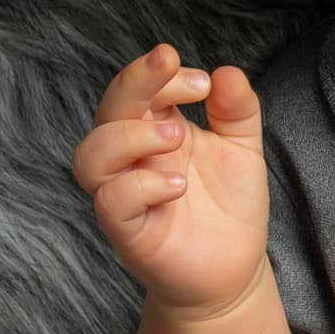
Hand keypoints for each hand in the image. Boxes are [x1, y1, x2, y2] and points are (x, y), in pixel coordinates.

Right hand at [70, 44, 270, 320]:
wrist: (234, 269)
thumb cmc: (229, 205)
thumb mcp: (244, 148)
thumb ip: (238, 109)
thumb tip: (227, 71)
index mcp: (157, 129)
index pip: (140, 88)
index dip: (161, 74)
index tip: (203, 81)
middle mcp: (134, 158)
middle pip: (109, 109)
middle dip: (135, 80)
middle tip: (171, 64)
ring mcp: (126, 194)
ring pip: (91, 156)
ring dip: (130, 135)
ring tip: (178, 135)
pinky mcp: (129, 232)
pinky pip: (111, 202)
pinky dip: (140, 185)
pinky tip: (177, 185)